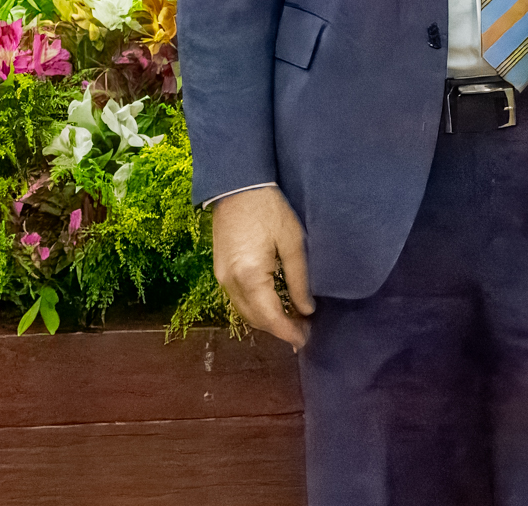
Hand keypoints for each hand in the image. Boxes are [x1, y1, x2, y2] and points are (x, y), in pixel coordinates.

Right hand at [211, 186, 314, 349]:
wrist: (238, 186)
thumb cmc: (270, 209)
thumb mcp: (293, 242)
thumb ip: (299, 279)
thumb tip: (307, 309)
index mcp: (249, 276)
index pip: (269, 317)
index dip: (288, 332)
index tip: (306, 341)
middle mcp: (230, 282)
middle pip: (254, 319)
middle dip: (279, 329)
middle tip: (305, 332)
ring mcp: (221, 277)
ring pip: (245, 311)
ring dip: (267, 320)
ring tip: (294, 322)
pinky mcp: (220, 270)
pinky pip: (239, 299)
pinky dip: (257, 308)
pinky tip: (275, 306)